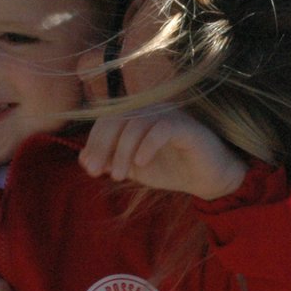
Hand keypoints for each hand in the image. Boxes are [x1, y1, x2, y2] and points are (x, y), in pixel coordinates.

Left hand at [80, 106, 247, 200]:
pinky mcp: (186, 127)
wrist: (207, 180)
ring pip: (136, 123)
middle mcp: (152, 110)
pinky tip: (140, 164)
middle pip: (117, 117)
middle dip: (102, 145)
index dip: (93, 141)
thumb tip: (83, 158)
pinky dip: (147, 145)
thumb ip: (111, 160)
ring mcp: (169, 115)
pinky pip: (162, 128)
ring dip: (122, 151)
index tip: (89, 167)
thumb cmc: (171, 170)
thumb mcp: (133, 168)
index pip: (107, 119)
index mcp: (137, 116)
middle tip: (96, 171)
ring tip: (118, 176)